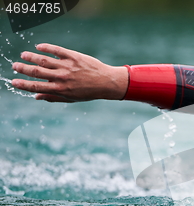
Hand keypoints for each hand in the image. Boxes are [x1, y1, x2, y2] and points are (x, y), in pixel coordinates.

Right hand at [12, 43, 128, 101]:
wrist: (106, 82)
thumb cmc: (89, 92)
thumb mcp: (72, 98)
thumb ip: (53, 97)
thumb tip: (36, 97)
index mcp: (61, 89)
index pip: (37, 86)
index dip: (23, 84)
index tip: (13, 82)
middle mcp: (62, 77)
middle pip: (38, 72)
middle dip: (24, 69)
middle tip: (15, 66)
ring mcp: (67, 66)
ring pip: (44, 59)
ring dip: (31, 57)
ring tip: (23, 55)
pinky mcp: (74, 56)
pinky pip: (57, 50)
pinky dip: (46, 48)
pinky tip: (38, 47)